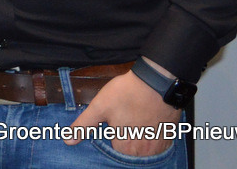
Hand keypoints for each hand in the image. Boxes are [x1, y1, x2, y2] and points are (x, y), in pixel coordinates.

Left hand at [66, 67, 180, 155]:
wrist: (157, 81)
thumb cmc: (127, 93)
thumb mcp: (99, 107)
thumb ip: (84, 126)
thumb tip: (68, 140)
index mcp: (125, 147)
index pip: (114, 155)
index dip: (110, 142)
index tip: (110, 131)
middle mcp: (143, 151)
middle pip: (130, 155)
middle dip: (124, 144)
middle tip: (122, 125)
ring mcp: (158, 145)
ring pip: (145, 152)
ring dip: (138, 144)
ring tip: (133, 125)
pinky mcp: (168, 137)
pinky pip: (158, 146)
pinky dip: (151, 140)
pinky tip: (146, 126)